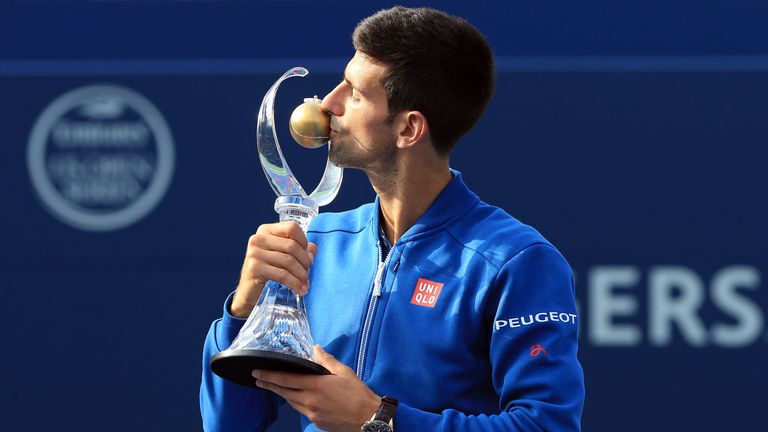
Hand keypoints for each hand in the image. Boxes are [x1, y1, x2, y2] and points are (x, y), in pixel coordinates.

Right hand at [230, 222, 317, 317]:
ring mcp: (254, 252)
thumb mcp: (282, 256)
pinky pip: (282, 275)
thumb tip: (313, 249)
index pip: (292, 227)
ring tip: (306, 284)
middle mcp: (258, 238)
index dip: (304, 241)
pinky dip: (294, 283)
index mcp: (266, 230)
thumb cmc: (268, 270)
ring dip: (301, 274)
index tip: (308, 255)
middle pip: (292, 246)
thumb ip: (299, 249)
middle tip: (308, 273)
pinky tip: (300, 290)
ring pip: (288, 261)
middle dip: (305, 262)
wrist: (248, 290)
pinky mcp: (254, 268)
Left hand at [252, 345, 380, 431]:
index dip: (269, 376)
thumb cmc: (358, 394)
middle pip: (283, 392)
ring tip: (275, 387)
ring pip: (291, 402)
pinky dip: (297, 402)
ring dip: (282, 394)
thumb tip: (316, 349)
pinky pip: (301, 410)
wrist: (368, 418)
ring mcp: (312, 413)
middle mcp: (310, 401)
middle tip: (258, 379)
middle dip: (269, 385)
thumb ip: (326, 360)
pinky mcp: (316, 422)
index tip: (257, 372)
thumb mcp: (343, 372)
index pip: (285, 379)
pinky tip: (297, 398)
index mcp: (315, 386)